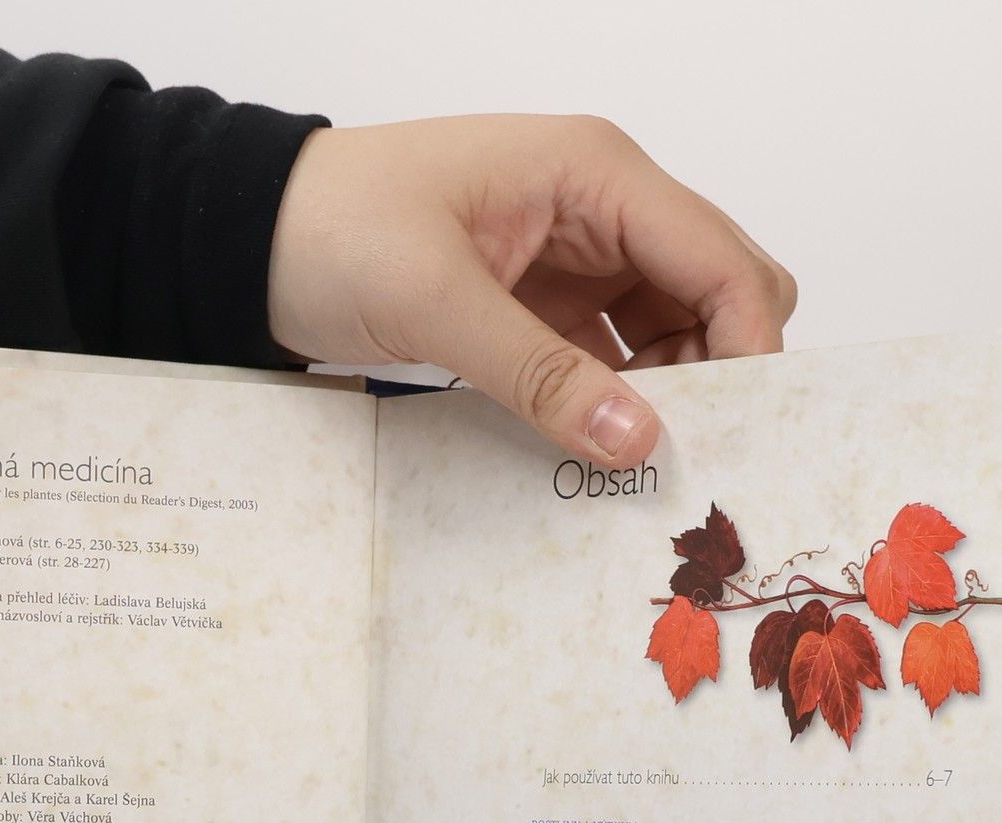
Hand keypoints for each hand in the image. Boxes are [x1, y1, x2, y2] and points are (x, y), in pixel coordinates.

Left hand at [267, 115, 795, 465]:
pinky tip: (600, 457)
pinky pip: (609, 363)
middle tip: (694, 456)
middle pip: (713, 291)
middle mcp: (601, 210)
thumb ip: (541, 375)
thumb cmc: (334, 228)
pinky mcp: (540, 309)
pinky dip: (615, 407)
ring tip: (641, 470)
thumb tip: (637, 441)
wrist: (251, 239)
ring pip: (670, 335)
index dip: (749, 341)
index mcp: (595, 173)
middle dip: (720, 370)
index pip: (718, 256)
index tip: (750, 431)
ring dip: (669, 397)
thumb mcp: (437, 301)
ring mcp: (574, 262)